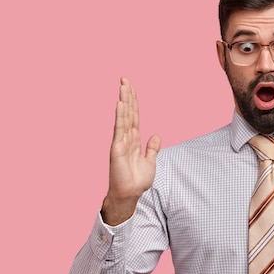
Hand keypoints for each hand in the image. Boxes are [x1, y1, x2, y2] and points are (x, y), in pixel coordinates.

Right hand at [102, 77, 160, 224]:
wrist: (130, 194)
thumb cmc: (137, 181)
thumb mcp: (150, 162)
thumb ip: (152, 149)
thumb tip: (156, 135)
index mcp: (134, 140)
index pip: (134, 116)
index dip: (133, 102)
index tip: (131, 87)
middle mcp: (126, 138)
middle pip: (128, 112)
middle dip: (127, 96)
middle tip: (124, 79)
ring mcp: (121, 142)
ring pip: (123, 117)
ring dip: (123, 101)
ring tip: (122, 85)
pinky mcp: (117, 148)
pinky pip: (119, 129)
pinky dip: (120, 116)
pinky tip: (120, 104)